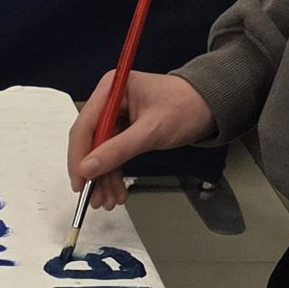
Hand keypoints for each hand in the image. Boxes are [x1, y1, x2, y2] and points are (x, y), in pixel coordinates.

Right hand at [67, 69, 211, 209]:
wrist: (209, 106)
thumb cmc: (186, 107)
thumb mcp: (152, 130)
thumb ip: (118, 149)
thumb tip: (88, 168)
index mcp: (111, 88)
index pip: (84, 126)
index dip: (78, 157)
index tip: (80, 181)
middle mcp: (108, 100)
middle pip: (88, 142)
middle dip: (93, 172)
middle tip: (94, 197)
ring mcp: (115, 116)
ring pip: (99, 152)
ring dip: (103, 178)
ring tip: (109, 200)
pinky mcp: (122, 129)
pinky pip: (111, 154)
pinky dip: (113, 173)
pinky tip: (116, 190)